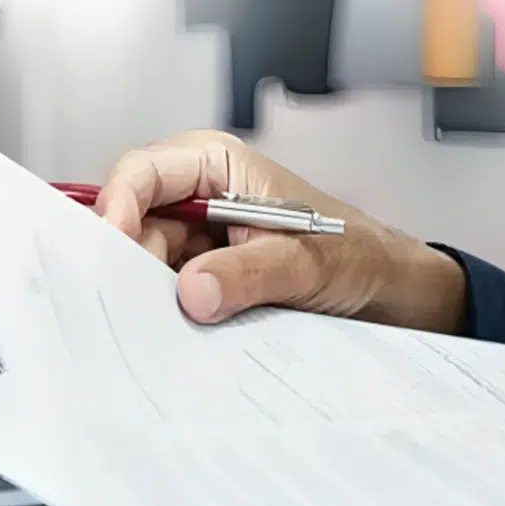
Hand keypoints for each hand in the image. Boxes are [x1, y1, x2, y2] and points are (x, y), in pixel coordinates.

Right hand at [95, 130, 465, 332]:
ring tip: (161, 329)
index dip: (118, 206)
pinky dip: (171, 317)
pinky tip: (176, 338)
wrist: (392, 296)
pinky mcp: (208, 283)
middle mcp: (201, 201)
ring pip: (150, 268)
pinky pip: (173, 297)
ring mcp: (201, 245)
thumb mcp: (307, 263)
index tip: (112, 248)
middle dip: (133, 265)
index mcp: (219, 167)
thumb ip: (249, 274)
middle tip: (131, 307)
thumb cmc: (360, 257)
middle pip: (136, 226)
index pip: (145, 173)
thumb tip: (193, 293)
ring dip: (153, 298)